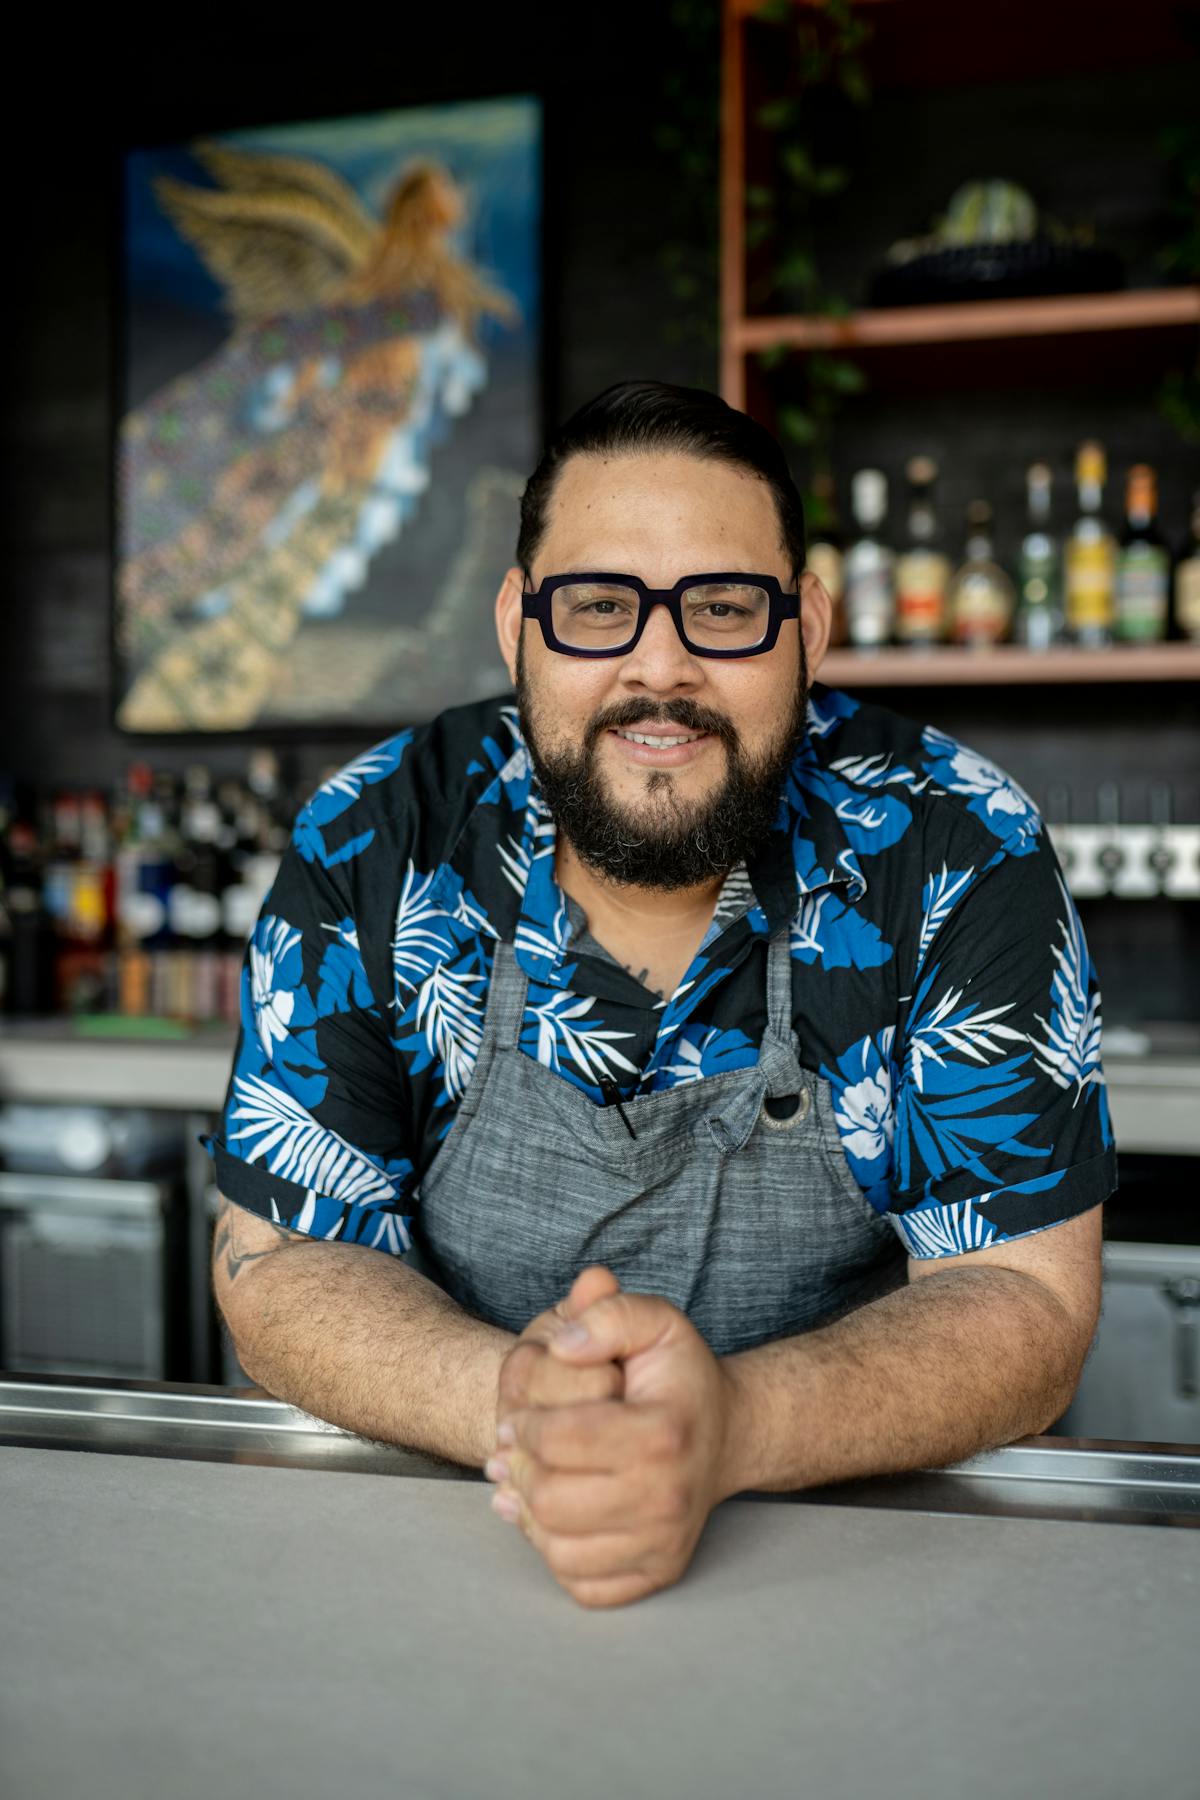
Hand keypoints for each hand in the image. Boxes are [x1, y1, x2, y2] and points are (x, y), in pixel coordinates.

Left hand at [487, 1291, 738, 1609]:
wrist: (726, 1434)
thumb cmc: (679, 1378)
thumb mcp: (656, 1322)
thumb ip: (609, 1313)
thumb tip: (563, 1343)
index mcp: (662, 1434)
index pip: (559, 1440)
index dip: (526, 1425)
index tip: (522, 1416)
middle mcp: (668, 1498)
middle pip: (551, 1500)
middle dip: (522, 1470)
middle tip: (519, 1451)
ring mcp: (665, 1544)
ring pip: (556, 1548)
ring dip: (530, 1513)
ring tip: (531, 1479)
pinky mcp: (657, 1574)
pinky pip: (579, 1582)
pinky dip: (555, 1551)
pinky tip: (557, 1515)